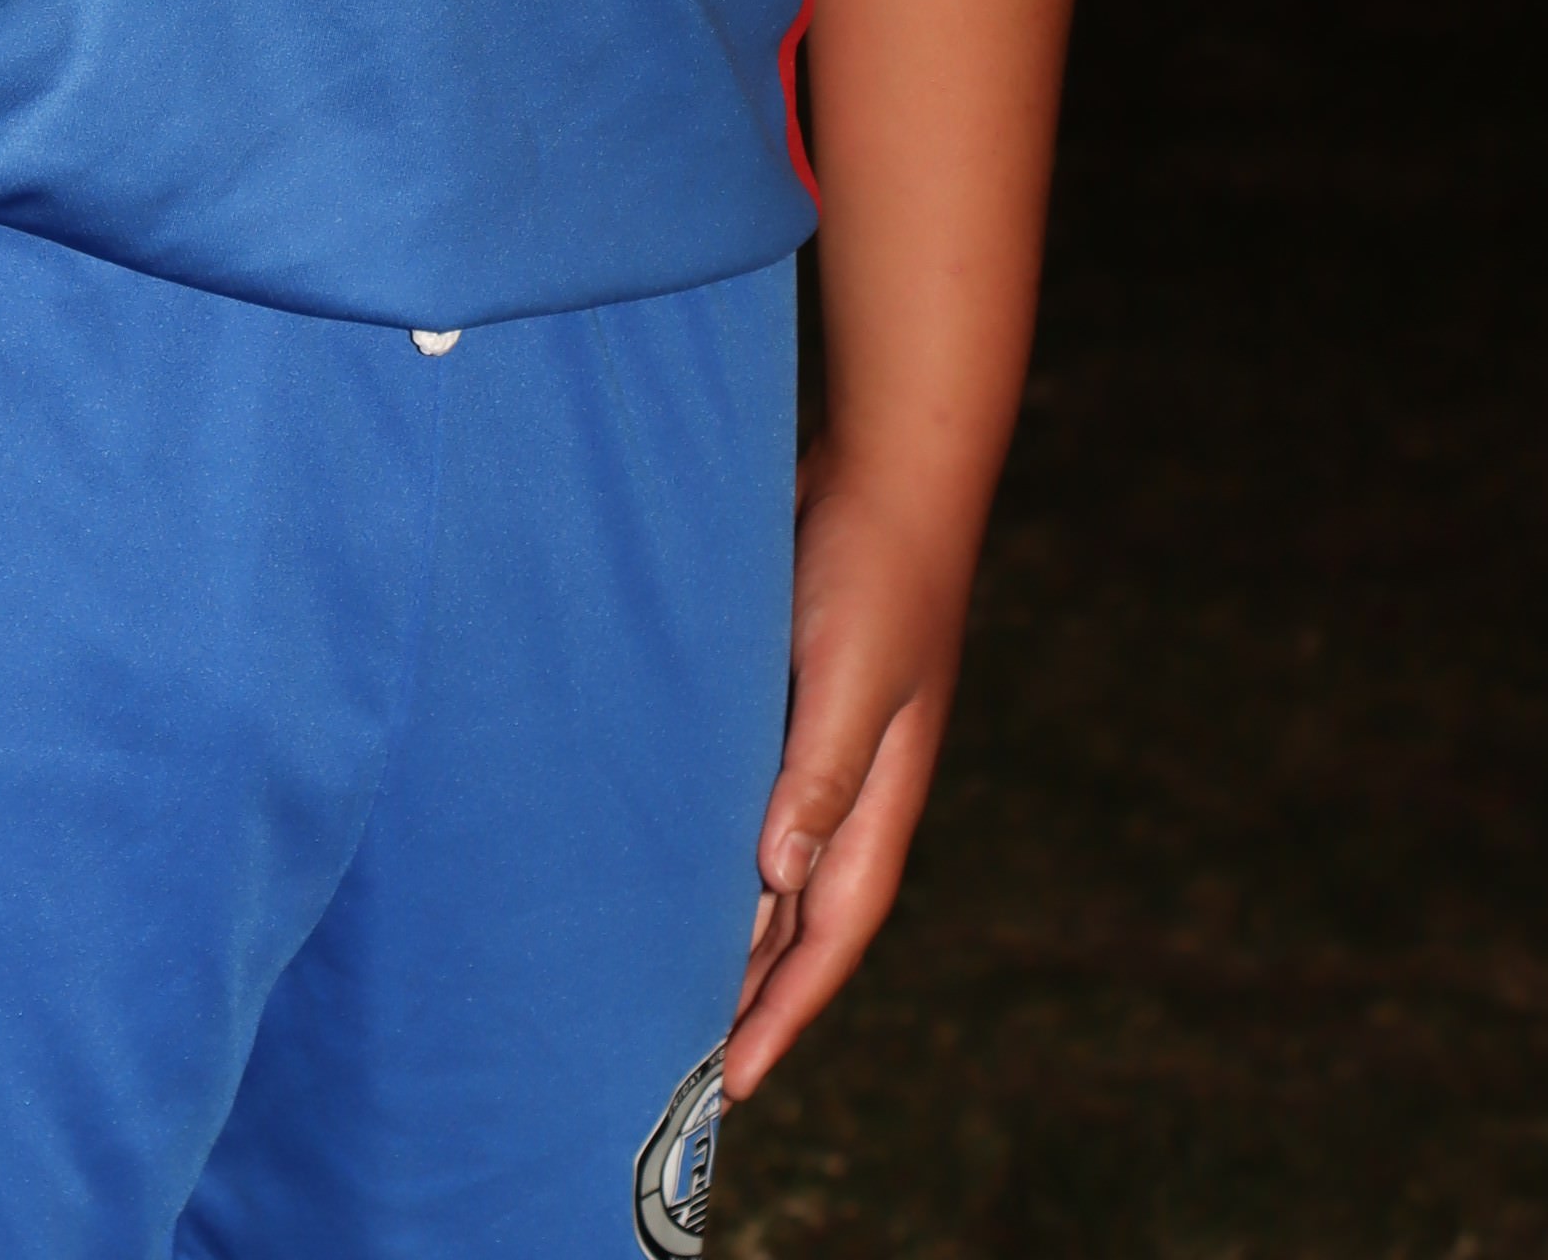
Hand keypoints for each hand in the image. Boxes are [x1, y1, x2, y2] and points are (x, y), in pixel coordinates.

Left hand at [721, 451, 975, 1106]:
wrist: (882, 465)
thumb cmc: (874, 569)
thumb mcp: (848, 675)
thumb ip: (817, 772)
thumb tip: (777, 876)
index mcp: (881, 799)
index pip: (831, 933)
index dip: (786, 1011)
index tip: (732, 1083)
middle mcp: (853, 788)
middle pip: (801, 919)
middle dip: (756, 993)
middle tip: (687, 1065)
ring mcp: (821, 746)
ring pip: (774, 866)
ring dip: (733, 926)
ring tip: (666, 985)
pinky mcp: (784, 703)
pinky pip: (749, 801)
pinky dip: (718, 846)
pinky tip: (665, 859)